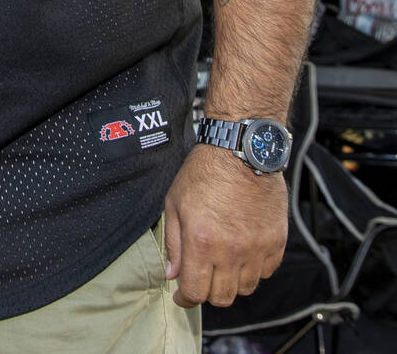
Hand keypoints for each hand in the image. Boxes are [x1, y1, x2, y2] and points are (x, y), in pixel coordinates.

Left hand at [164, 143, 287, 306]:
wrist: (240, 152)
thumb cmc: (203, 173)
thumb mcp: (174, 203)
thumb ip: (173, 243)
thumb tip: (173, 273)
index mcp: (201, 241)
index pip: (195, 292)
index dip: (185, 299)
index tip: (181, 295)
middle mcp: (231, 251)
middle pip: (222, 297)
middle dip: (207, 292)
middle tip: (201, 277)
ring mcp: (257, 248)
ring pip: (245, 288)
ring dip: (231, 282)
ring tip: (221, 262)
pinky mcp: (276, 242)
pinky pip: (266, 272)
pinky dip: (253, 270)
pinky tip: (242, 253)